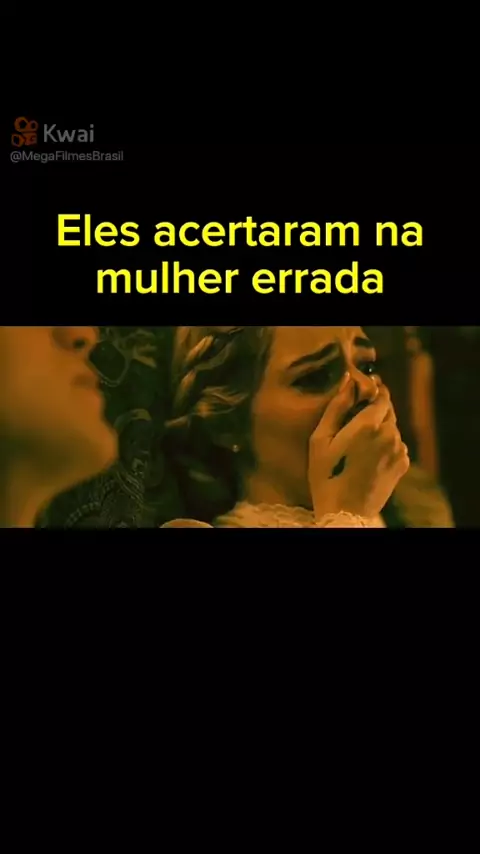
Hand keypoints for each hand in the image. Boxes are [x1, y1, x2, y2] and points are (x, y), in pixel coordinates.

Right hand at [308, 375, 409, 519]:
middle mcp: (389, 433)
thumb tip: (348, 380)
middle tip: (355, 422)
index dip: (374, 390)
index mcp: (369, 424)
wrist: (345, 512)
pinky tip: (369, 456)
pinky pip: (396, 444)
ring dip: (381, 428)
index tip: (363, 392)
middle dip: (375, 410)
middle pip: (388, 410)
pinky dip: (386, 444)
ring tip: (360, 443)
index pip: (381, 394)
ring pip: (393, 427)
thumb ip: (336, 406)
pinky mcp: (402, 464)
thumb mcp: (321, 439)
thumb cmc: (327, 475)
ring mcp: (399, 449)